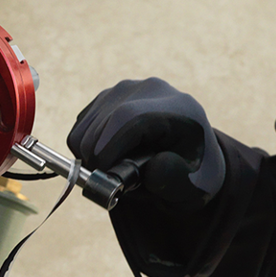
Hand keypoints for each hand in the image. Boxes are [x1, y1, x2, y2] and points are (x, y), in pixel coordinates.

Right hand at [67, 78, 224, 209]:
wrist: (190, 159)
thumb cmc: (192, 176)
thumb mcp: (195, 186)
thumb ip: (176, 179)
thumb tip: (154, 167)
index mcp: (180, 107)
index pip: (132, 117)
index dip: (111, 147)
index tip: (106, 175)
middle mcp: (151, 90)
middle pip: (106, 120)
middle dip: (99, 158)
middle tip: (112, 184)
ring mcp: (126, 90)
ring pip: (86, 126)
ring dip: (91, 157)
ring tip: (118, 171)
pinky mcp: (107, 97)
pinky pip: (81, 127)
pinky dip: (86, 149)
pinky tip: (111, 157)